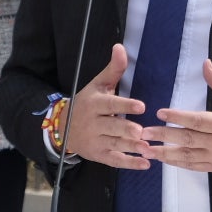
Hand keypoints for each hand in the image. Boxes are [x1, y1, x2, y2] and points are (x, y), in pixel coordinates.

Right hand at [62, 44, 153, 167]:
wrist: (63, 127)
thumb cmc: (88, 102)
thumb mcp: (98, 84)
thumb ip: (113, 69)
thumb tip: (120, 47)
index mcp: (95, 104)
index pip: (110, 104)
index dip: (125, 105)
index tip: (141, 106)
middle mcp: (94, 123)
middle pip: (112, 127)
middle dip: (127, 130)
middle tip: (141, 131)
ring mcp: (96, 141)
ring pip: (115, 144)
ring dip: (131, 148)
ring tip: (148, 149)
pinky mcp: (99, 155)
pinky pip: (114, 160)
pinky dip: (130, 163)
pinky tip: (145, 164)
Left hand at [147, 59, 211, 172]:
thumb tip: (205, 64)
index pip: (197, 120)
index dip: (177, 117)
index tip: (160, 113)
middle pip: (188, 140)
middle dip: (164, 136)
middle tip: (144, 133)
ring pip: (189, 157)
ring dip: (166, 154)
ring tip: (147, 150)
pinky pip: (196, 167)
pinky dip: (180, 164)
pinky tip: (166, 160)